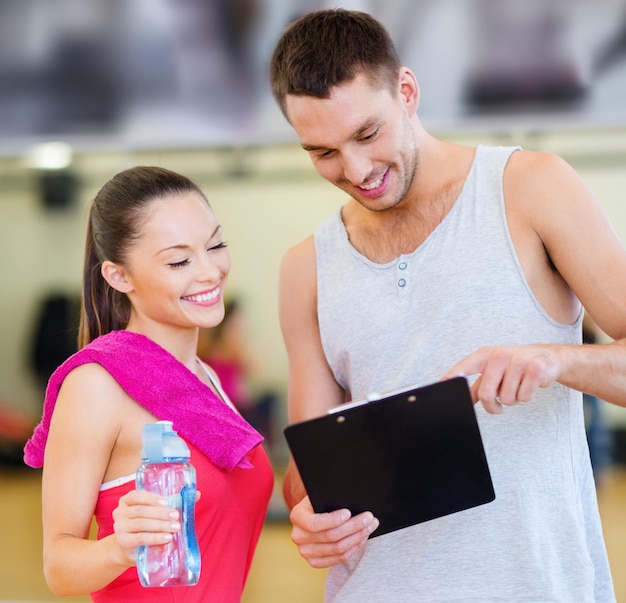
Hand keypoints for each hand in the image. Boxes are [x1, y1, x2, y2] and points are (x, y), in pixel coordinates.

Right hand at [111, 489, 181, 565]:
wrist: (129, 548)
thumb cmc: (147, 525)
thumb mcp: (157, 512)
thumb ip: (174, 502)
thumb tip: (196, 494)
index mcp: (128, 500)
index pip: (137, 495)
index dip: (152, 498)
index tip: (167, 501)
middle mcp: (120, 512)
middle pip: (141, 510)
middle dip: (161, 513)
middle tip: (176, 516)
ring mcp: (120, 527)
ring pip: (141, 524)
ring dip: (160, 525)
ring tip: (175, 527)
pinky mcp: (123, 542)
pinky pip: (140, 538)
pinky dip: (155, 538)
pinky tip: (167, 538)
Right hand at [289, 496, 378, 568]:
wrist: (312, 514)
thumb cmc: (320, 501)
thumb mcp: (319, 495)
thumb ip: (330, 498)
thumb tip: (352, 498)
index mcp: (297, 516)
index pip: (314, 523)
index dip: (333, 520)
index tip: (349, 512)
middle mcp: (298, 536)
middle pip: (331, 536)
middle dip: (354, 526)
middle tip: (369, 517)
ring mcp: (306, 552)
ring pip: (338, 549)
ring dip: (358, 537)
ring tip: (370, 526)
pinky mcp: (315, 562)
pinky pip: (339, 558)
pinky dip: (353, 548)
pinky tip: (362, 537)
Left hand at [442, 344, 559, 413]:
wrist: (548, 357)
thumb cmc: (516, 366)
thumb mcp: (494, 371)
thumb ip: (478, 386)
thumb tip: (463, 400)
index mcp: (485, 355)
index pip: (465, 367)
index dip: (452, 376)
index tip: (441, 385)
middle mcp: (499, 355)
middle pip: (486, 394)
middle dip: (492, 406)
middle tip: (497, 406)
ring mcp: (518, 361)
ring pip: (506, 399)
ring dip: (512, 400)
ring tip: (517, 387)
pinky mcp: (536, 369)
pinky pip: (524, 397)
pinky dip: (526, 397)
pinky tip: (529, 385)